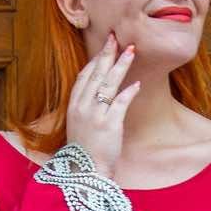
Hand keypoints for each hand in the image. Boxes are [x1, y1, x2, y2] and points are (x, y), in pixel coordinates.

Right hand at [65, 32, 140, 175]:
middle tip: (116, 38)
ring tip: (130, 51)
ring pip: (108, 84)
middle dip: (107, 54)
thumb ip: (87, 108)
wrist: (85, 173)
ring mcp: (95, 115)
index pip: (84, 76)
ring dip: (120, 65)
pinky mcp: (109, 125)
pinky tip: (136, 84)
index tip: (105, 47)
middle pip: (96, 74)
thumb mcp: (80, 126)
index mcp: (74, 106)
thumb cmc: (85, 151)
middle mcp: (82, 107)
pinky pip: (120, 103)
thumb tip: (99, 94)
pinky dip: (128, 92)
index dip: (95, 60)